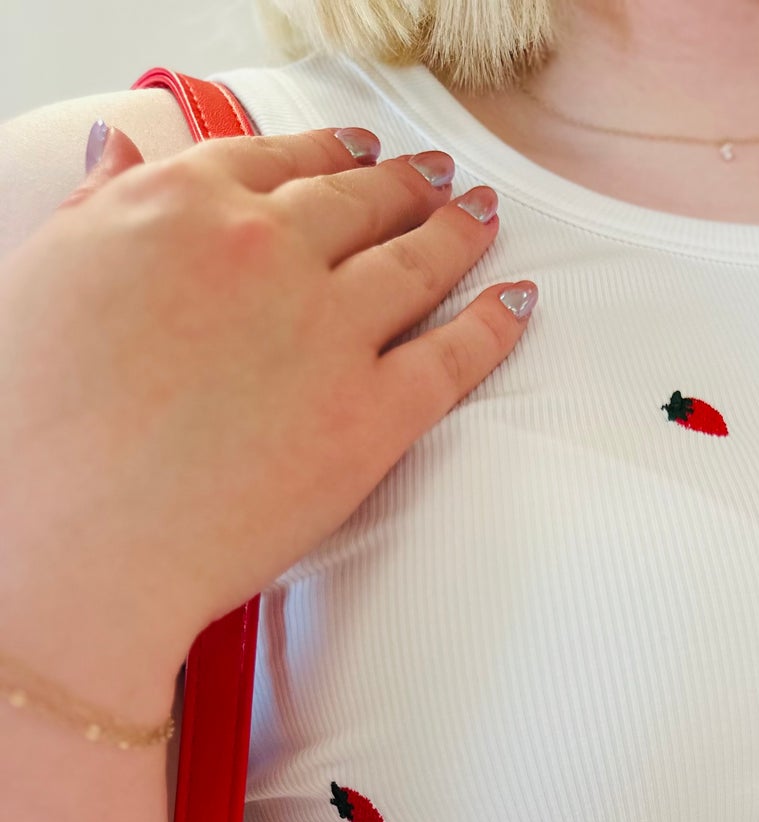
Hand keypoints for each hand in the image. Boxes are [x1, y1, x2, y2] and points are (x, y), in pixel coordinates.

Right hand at [0, 118, 536, 672]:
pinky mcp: (372, 414)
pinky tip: (518, 303)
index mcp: (180, 206)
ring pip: (417, 263)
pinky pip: (456, 354)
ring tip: (481, 222)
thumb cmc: (39, 429)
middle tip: (439, 182)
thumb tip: (127, 152)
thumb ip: (102, 209)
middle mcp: (265, 251)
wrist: (76, 539)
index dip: (328, 155)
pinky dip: (496, 323)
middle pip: (359, 204)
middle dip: (405, 186)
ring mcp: (328, 330)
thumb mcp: (46, 276)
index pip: (275, 161)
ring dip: (458, 234)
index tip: (357, 153)